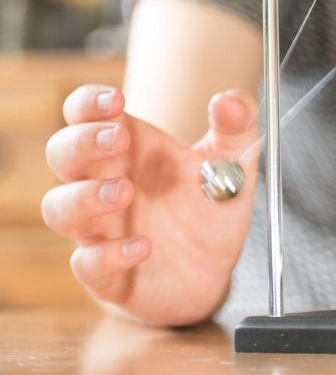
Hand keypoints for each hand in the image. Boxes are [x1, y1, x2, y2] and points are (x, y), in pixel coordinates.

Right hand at [41, 85, 259, 325]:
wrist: (218, 268)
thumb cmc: (213, 204)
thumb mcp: (236, 160)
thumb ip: (237, 125)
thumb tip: (228, 100)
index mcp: (132, 147)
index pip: (86, 114)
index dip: (90, 102)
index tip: (116, 100)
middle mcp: (106, 182)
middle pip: (62, 152)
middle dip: (82, 142)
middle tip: (120, 141)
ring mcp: (101, 228)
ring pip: (58, 208)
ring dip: (85, 197)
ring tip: (126, 192)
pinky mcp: (107, 274)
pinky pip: (87, 264)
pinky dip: (108, 255)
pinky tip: (144, 246)